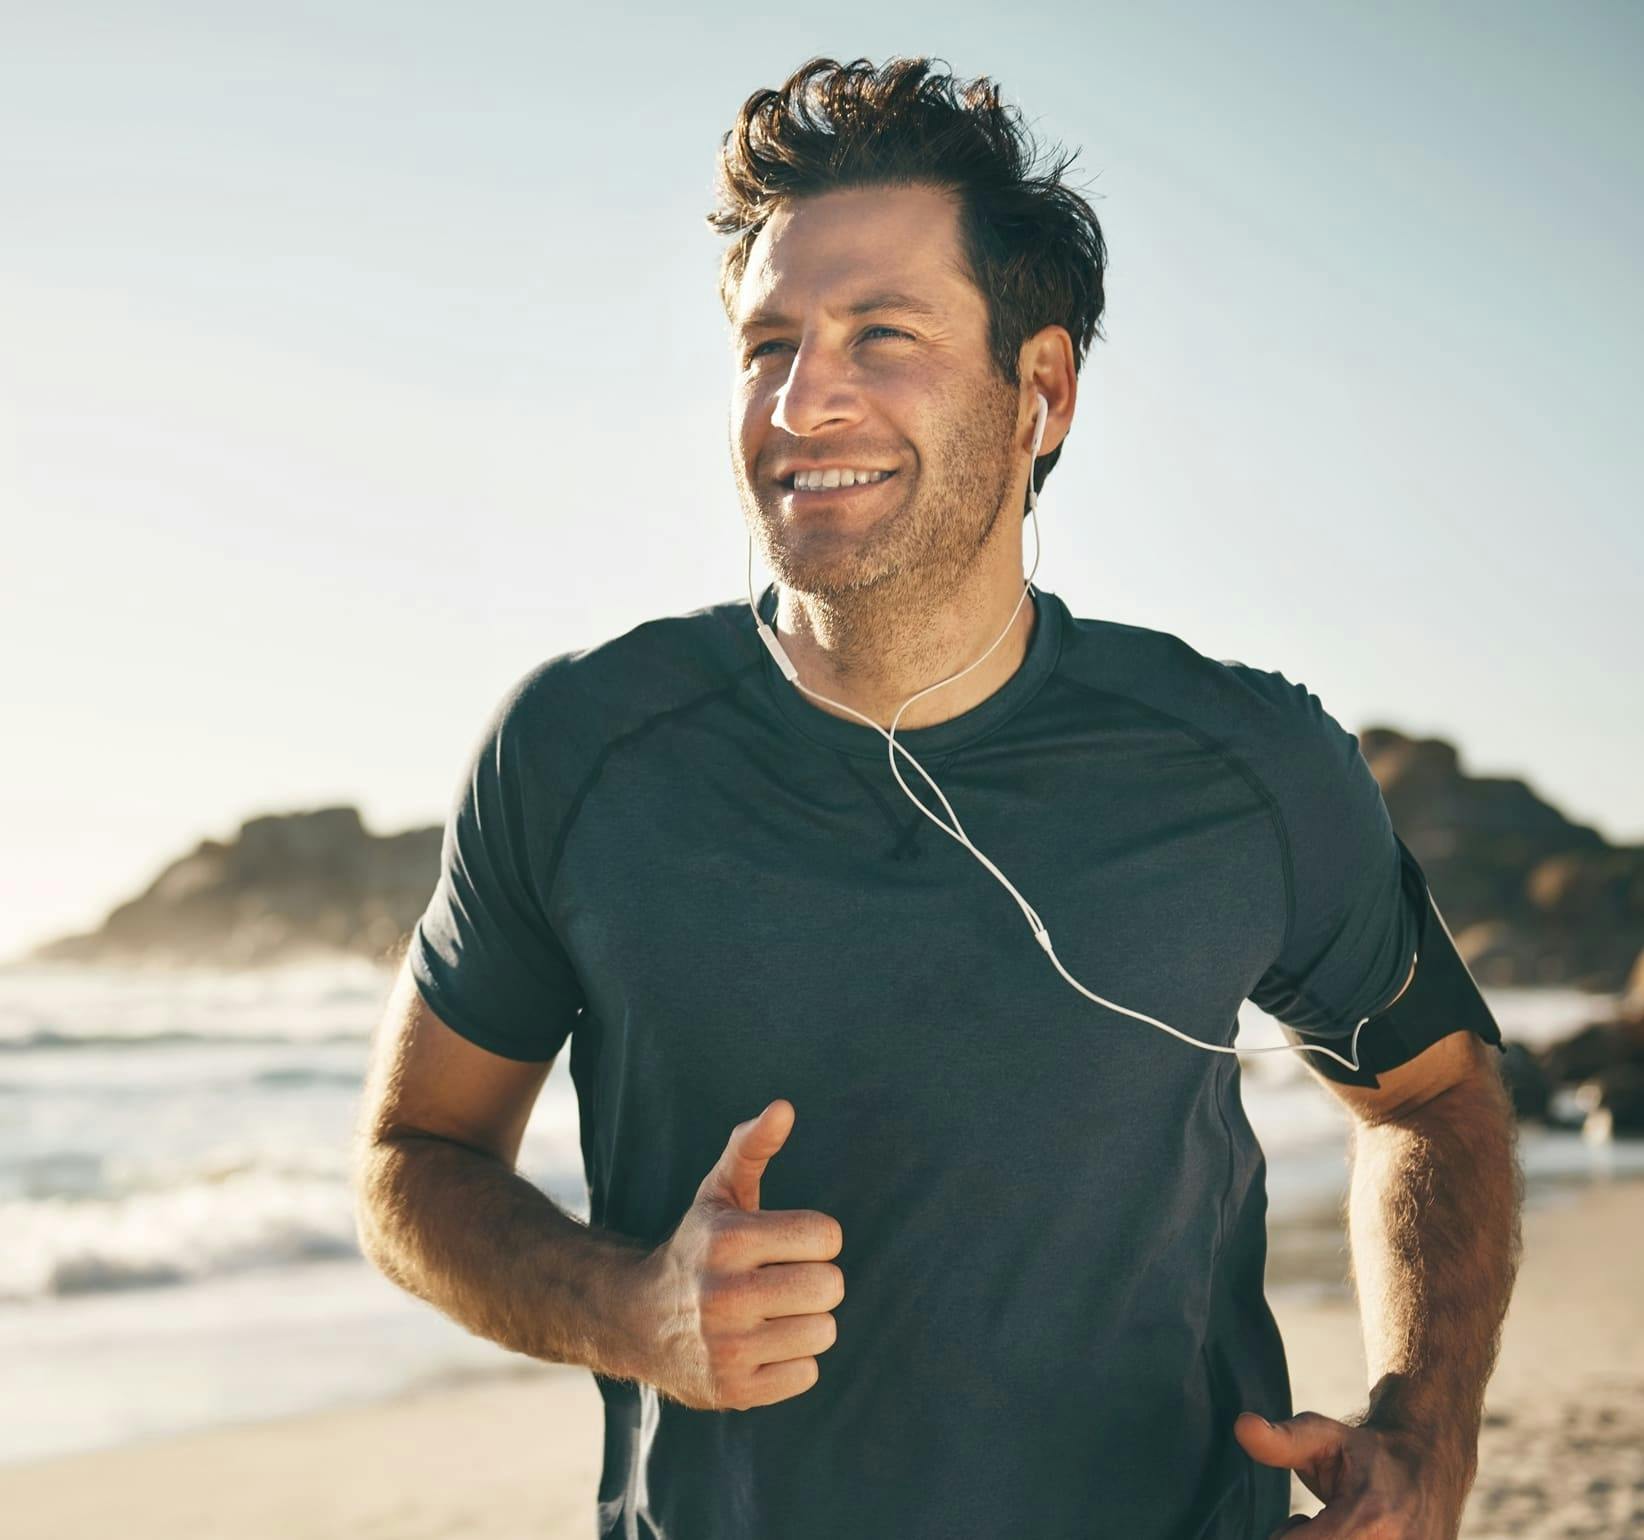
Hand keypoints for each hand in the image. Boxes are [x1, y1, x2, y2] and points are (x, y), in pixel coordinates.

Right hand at [637, 1099, 844, 1411]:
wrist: (637, 1321)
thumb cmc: (698, 1248)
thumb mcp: (719, 1193)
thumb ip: (752, 1146)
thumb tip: (785, 1107)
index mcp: (728, 1239)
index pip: (827, 1236)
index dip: (814, 1238)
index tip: (788, 1243)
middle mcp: (724, 1293)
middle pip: (832, 1286)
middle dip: (816, 1281)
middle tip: (784, 1281)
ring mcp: (727, 1346)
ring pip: (824, 1331)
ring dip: (807, 1322)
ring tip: (772, 1314)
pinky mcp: (734, 1390)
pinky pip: (808, 1373)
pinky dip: (794, 1361)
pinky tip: (762, 1345)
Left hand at [1234, 1410, 1471, 1538]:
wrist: (1431, 1466)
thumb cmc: (1367, 1454)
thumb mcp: (1322, 1435)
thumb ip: (1282, 1440)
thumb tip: (1242, 1427)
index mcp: (1370, 1518)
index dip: (1285, 1538)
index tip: (1295, 1522)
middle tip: (1309, 1525)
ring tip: (1331, 1532)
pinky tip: (1351, 1539)